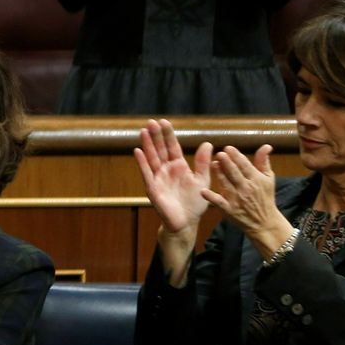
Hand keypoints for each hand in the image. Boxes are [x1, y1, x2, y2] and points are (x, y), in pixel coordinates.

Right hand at [134, 119, 212, 235]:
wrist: (187, 223)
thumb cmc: (195, 203)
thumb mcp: (202, 180)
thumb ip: (203, 162)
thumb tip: (207, 143)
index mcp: (179, 166)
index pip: (172, 147)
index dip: (168, 135)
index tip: (164, 122)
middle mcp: (166, 170)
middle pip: (160, 149)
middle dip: (156, 136)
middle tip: (152, 121)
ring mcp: (158, 178)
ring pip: (152, 158)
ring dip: (147, 145)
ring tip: (143, 131)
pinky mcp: (153, 189)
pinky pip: (147, 174)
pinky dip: (142, 163)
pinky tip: (137, 151)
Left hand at [203, 145, 284, 246]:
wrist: (265, 222)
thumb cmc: (265, 197)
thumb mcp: (268, 179)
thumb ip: (263, 162)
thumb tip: (266, 146)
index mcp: (255, 179)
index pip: (245, 165)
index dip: (236, 156)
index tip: (228, 148)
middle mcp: (246, 188)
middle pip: (235, 173)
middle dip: (228, 163)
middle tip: (220, 153)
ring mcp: (237, 199)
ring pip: (226, 184)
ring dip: (219, 175)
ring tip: (213, 164)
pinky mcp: (229, 209)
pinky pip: (219, 202)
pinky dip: (211, 197)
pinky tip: (202, 191)